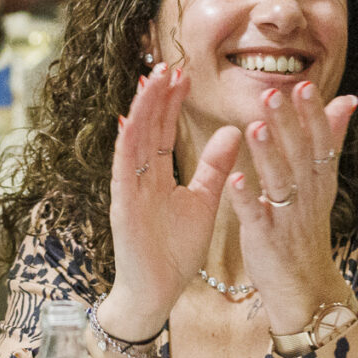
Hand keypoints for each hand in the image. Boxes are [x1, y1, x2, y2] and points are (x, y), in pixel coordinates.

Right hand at [97, 63, 241, 337]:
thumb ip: (215, 167)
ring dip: (141, 110)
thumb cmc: (175, 251)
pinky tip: (130, 121)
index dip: (171, 102)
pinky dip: (125, 146)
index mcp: (157, 175)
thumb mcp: (204, 201)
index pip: (163, 130)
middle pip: (146, 128)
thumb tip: (235, 131)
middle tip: (166, 64)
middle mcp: (139, 177)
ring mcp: (129, 190)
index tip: (182, 74)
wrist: (157, 293)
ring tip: (151, 80)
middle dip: (155, 96)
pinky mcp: (122, 207)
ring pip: (133, 141)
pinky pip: (123, 171)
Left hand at [229, 79, 357, 332]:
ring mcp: (287, 219)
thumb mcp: (324, 183)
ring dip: (268, 155)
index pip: (321, 141)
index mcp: (320, 180)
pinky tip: (235, 178)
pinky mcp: (266, 240)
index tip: (304, 85)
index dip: (313, 115)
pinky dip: (247, 198)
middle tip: (273, 93)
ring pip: (280, 182)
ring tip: (256, 127)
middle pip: (300, 155)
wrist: (306, 288)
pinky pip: (256, 216)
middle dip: (287, 125)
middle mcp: (308, 196)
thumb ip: (331, 139)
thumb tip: (348, 99)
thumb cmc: (307, 228)